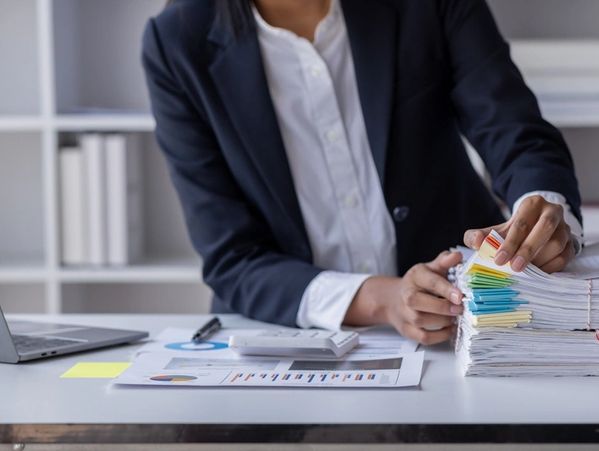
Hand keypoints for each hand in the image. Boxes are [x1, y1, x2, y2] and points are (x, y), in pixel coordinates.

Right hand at [344, 251, 462, 344]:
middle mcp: (406, 295)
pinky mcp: (407, 330)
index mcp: (415, 277)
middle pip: (418, 302)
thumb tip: (457, 255)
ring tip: (455, 317)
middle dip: (442, 307)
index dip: (445, 289)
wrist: (394, 299)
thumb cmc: (420, 283)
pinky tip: (449, 329)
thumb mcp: (430, 269)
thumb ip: (444, 262)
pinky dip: (439, 336)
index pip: (429, 281)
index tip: (460, 296)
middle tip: (460, 309)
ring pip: (421, 321)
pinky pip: (423, 337)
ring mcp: (405, 314)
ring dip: (442, 321)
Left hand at [464, 195, 574, 272]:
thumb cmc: (512, 232)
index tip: (499, 259)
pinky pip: (565, 256)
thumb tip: (476, 242)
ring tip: (524, 270)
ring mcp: (564, 227)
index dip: (510, 242)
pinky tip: (537, 273)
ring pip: (557, 243)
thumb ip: (478, 235)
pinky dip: (550, 267)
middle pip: (544, 228)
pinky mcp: (572, 242)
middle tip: (514, 267)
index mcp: (532, 204)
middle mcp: (552, 211)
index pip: (522, 223)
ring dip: (539, 260)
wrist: (533, 229)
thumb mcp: (493, 230)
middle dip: (528, 250)